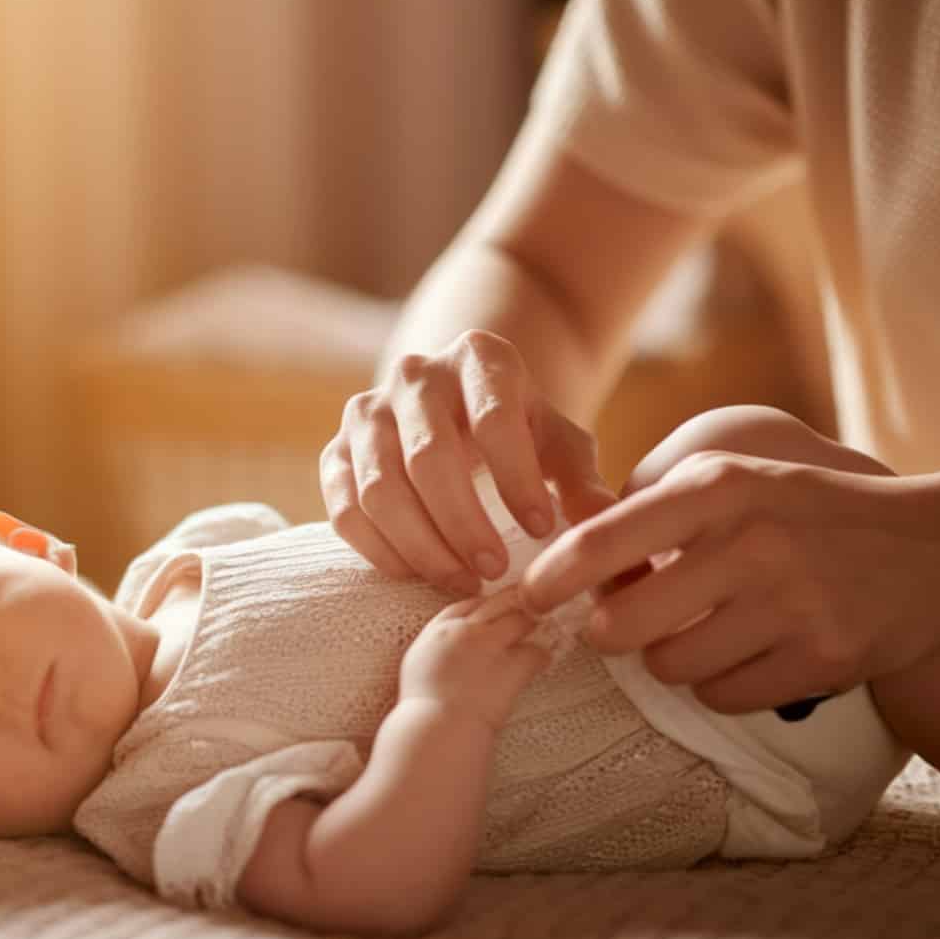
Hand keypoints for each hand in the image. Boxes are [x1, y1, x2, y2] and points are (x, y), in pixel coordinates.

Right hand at [321, 329, 615, 594]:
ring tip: (462, 581)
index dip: (516, 479)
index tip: (541, 531)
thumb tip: (604, 522)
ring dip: (421, 545)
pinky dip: (379, 550)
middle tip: (495, 570)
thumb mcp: (559, 444)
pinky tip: (417, 574)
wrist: (458, 410)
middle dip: (463, 523)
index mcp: (479, 357)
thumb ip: (580, 479)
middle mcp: (414, 374)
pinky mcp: (335, 452)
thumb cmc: (520, 432)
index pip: (493, 418)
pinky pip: (344, 509)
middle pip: (428, 457)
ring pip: (379, 489)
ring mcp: (367, 412)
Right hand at [400, 588, 552, 730]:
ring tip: (543, 633)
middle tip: (531, 607)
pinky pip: (536, 652)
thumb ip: (435, 651)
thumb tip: (448, 652)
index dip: (484, 605)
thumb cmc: (423, 709)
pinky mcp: (511, 666)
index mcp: (438, 631)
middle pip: (498, 603)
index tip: (495, 609)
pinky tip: (543, 663)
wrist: (438, 727)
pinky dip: (542, 657)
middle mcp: (465, 631)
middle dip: (516, 603)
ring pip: (522, 620)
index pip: (466, 605)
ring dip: (534, 626)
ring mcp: (489, 646)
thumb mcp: (417, 668)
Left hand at [519, 451, 939, 712]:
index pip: (605, 541)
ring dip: (670, 660)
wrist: (936, 551)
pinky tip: (747, 653)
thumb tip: (571, 556)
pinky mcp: (822, 659)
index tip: (526, 596)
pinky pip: (724, 697)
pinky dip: (721, 685)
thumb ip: (656, 509)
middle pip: (621, 626)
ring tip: (701, 631)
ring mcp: (790, 605)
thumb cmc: (809, 513)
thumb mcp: (738, 480)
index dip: (552, 577)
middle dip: (607, 633)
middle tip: (616, 626)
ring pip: (670, 668)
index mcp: (721, 489)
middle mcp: (751, 543)